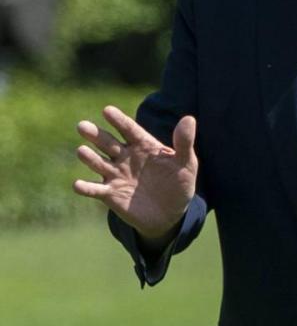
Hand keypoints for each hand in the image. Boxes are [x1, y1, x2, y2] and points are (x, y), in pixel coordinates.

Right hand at [73, 105, 197, 241]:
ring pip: (99, 163)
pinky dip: (86, 188)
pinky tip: (77, 185)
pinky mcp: (110, 194)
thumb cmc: (178, 184)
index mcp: (143, 146)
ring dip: (89, 158)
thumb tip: (189, 118)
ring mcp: (116, 175)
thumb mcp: (186, 164)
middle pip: (108, 143)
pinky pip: (95, 190)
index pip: (129, 130)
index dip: (119, 120)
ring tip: (82, 151)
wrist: (170, 214)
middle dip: (96, 135)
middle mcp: (125, 157)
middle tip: (82, 126)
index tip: (107, 110)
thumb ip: (184, 143)